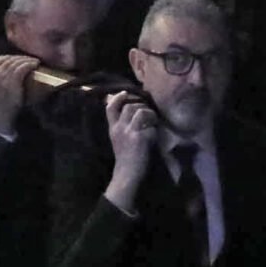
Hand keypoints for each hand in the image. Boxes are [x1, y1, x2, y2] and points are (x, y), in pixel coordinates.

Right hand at [0, 53, 36, 136]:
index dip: (9, 58)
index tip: (17, 59)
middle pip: (8, 60)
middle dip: (19, 58)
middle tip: (28, 59)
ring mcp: (3, 76)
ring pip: (16, 62)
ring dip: (26, 59)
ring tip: (33, 61)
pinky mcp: (13, 81)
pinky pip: (22, 67)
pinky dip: (30, 64)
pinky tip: (35, 64)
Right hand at [105, 91, 156, 206]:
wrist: (127, 173)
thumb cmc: (125, 157)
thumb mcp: (117, 139)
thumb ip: (120, 126)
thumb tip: (131, 113)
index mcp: (112, 128)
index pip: (110, 108)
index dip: (118, 97)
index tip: (126, 92)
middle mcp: (119, 128)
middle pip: (129, 107)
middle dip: (141, 106)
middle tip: (148, 111)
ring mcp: (129, 132)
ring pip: (140, 112)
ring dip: (150, 114)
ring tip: (153, 120)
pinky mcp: (140, 138)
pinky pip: (150, 126)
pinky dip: (154, 128)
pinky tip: (155, 134)